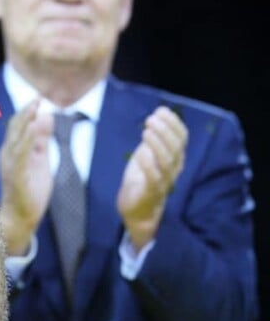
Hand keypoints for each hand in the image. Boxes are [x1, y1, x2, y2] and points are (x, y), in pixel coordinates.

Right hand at [0, 98, 54, 254]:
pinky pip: (21, 157)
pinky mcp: (17, 176)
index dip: (28, 111)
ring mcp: (11, 165)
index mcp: (12, 149)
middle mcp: (8, 154)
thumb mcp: (40, 160)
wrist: (19, 218)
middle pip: (16, 128)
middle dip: (27, 113)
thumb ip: (42, 139)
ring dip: (25, 123)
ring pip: (17, 139)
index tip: (39, 97)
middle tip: (37, 98)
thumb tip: (47, 115)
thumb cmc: (29, 189)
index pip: (18, 125)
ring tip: (34, 109)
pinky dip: (26, 142)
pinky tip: (33, 131)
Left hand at [117, 106, 186, 249]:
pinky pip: (154, 178)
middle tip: (151, 119)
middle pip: (176, 148)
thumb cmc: (143, 178)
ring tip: (146, 131)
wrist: (138, 210)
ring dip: (158, 144)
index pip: (182, 138)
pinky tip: (140, 153)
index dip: (174, 123)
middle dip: (165, 131)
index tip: (161, 110)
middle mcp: (174, 169)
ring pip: (167, 162)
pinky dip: (148, 164)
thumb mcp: (149, 153)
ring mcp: (164, 182)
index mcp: (175, 157)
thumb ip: (154, 137)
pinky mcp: (151, 193)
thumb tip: (158, 113)